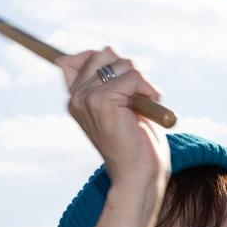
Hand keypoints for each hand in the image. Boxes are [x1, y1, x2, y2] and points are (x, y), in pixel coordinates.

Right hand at [58, 48, 169, 187]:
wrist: (139, 177)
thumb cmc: (136, 146)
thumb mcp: (120, 107)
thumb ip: (110, 80)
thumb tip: (107, 49)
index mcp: (76, 99)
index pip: (79, 57)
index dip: (106, 61)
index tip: (125, 84)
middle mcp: (77, 97)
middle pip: (106, 53)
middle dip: (131, 71)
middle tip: (138, 100)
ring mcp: (87, 98)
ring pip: (124, 63)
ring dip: (144, 84)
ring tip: (144, 110)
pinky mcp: (103, 101)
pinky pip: (135, 77)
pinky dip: (150, 91)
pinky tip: (149, 111)